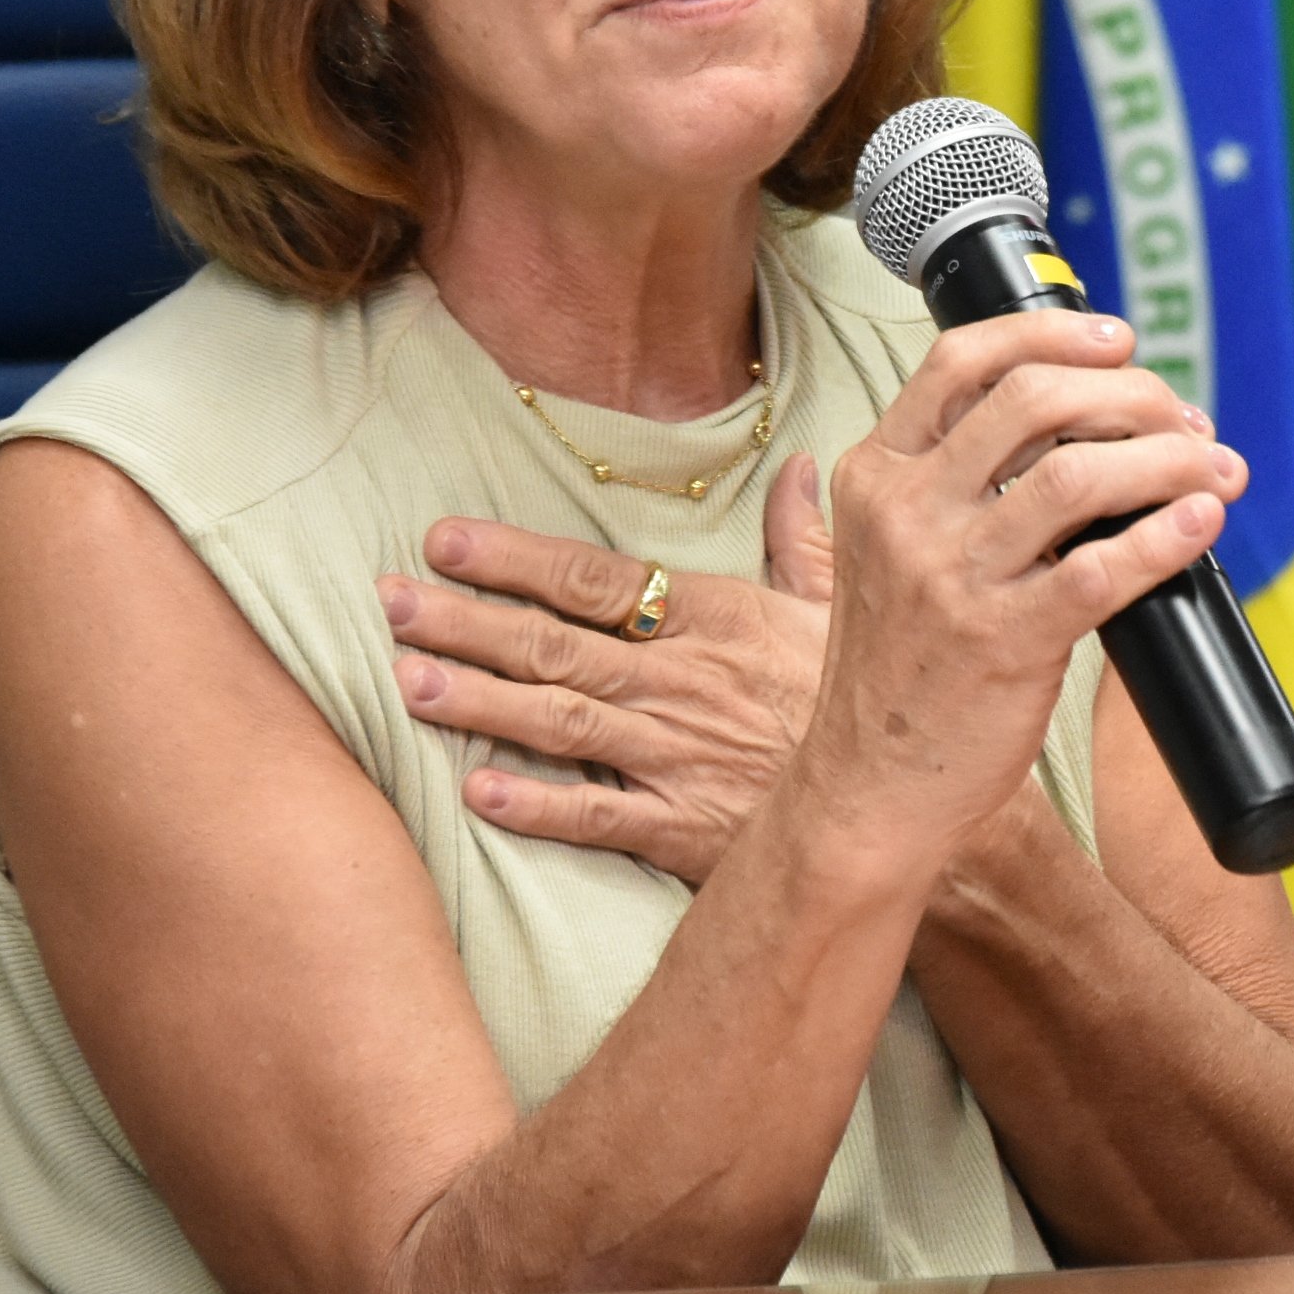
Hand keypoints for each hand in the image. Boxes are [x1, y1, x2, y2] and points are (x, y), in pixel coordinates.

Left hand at [383, 457, 837, 885]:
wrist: (905, 799)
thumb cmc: (869, 697)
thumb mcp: (842, 604)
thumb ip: (802, 537)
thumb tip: (798, 465)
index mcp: (716, 618)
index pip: (596, 579)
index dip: (515, 559)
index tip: (444, 540)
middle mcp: (684, 680)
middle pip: (556, 644)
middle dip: (466, 621)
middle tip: (388, 603)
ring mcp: (679, 755)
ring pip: (560, 721)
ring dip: (480, 701)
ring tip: (406, 682)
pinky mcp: (686, 827)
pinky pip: (600, 813)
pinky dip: (538, 805)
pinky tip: (477, 790)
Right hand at [798, 311, 1246, 872]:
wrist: (869, 781)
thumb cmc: (902, 664)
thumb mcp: (890, 549)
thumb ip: (952, 481)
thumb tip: (1075, 419)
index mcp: (876, 474)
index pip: (963, 359)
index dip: (1054, 332)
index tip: (1120, 340)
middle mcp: (906, 512)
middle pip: (1035, 400)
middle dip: (1131, 393)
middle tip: (1183, 415)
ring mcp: (951, 576)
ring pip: (1078, 475)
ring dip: (1168, 457)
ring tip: (1214, 465)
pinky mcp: (1002, 641)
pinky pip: (1101, 568)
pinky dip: (1166, 535)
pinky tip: (1201, 523)